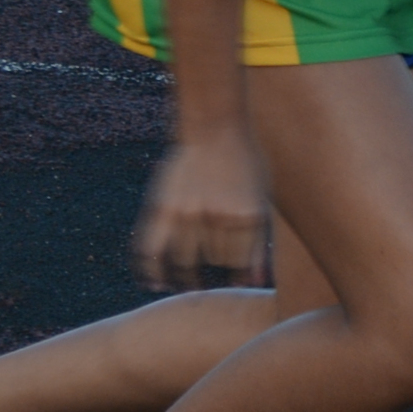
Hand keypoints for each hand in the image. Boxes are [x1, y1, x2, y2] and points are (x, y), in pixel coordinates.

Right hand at [134, 130, 270, 291]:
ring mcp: (187, 212)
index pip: (238, 264)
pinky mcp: (162, 207)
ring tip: (187, 284)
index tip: (234, 281)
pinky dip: (150, 270)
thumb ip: (260, 242)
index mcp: (248, 217)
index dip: (236, 276)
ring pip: (184, 262)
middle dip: (213, 270)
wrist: (215, 127)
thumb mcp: (262, 200)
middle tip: (208, 277)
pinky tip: (155, 284)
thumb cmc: (246, 165)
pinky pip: (151, 249)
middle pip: (213, 263)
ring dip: (185, 276)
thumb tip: (258, 282)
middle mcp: (217, 217)